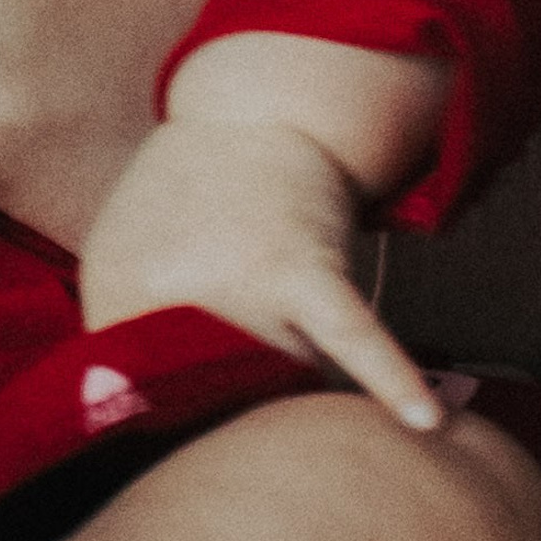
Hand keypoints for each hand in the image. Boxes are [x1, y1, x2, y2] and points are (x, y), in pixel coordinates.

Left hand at [80, 113, 442, 428]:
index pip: (147, 392)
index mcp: (119, 289)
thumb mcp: (115, 255)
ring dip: (299, 379)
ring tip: (293, 336)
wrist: (248, 115)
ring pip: (284, 376)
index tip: (189, 425)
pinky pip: (352, 333)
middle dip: (237, 392)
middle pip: (220, 390)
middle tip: (246, 357)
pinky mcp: (306, 267)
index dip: (177, 413)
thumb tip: (131, 413)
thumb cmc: (180, 202)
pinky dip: (390, 375)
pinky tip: (424, 420)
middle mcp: (173, 286)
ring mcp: (242, 277)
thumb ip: (119, 331)